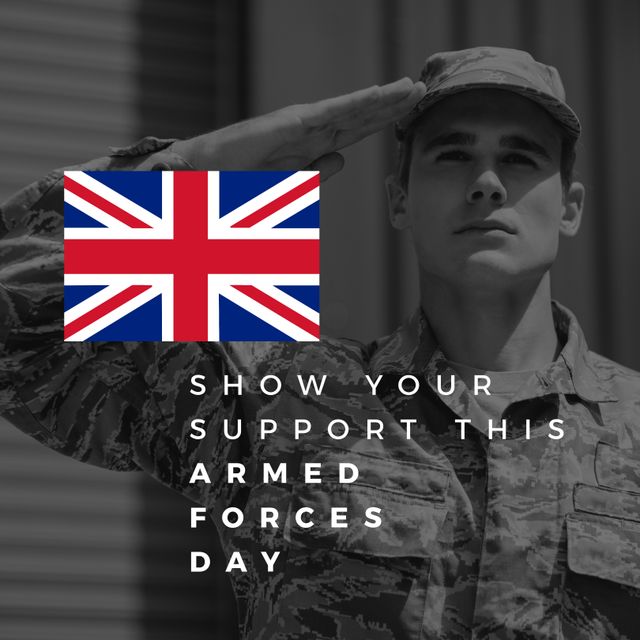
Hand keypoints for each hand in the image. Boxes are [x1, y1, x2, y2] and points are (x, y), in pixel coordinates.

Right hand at [170, 78, 425, 180]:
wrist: (205, 177)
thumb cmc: (240, 182)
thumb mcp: (288, 183)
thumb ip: (315, 172)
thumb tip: (341, 159)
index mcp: (309, 144)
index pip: (353, 130)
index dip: (381, 120)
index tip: (408, 112)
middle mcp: (308, 130)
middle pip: (357, 115)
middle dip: (390, 104)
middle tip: (420, 90)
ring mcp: (300, 124)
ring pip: (350, 110)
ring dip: (381, 99)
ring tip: (410, 89)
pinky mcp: (290, 124)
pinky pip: (330, 114)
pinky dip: (356, 104)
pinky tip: (380, 95)